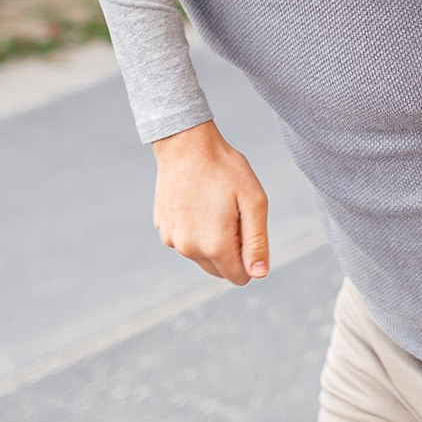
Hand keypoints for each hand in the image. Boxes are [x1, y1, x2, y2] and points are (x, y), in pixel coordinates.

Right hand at [152, 121, 269, 284]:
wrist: (186, 145)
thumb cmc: (225, 170)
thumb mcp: (254, 202)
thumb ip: (258, 242)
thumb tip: (258, 274)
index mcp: (215, 246)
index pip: (239, 277)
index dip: (250, 257)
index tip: (246, 227)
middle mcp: (189, 250)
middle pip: (220, 270)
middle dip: (231, 250)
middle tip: (231, 214)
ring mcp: (172, 240)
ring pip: (202, 256)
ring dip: (212, 240)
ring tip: (213, 205)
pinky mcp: (163, 229)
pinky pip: (186, 240)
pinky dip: (194, 229)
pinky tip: (197, 201)